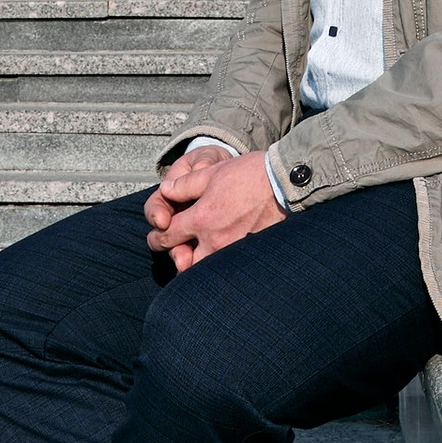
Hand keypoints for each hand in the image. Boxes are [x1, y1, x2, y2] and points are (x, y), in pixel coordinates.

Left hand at [143, 146, 284, 270]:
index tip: (157, 237)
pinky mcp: (250, 254)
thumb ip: (184, 185)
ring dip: (199, 264)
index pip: (168, 237)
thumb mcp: (212, 172)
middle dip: (178, 258)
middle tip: (178, 250)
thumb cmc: (249, 174)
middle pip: (185, 264)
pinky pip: (228, 268)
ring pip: (207, 270)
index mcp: (203, 218)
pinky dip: (219, 265)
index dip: (157, 238)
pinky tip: (221, 254)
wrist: (284, 184)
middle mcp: (216, 240)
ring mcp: (234, 251)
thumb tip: (165, 191)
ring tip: (199, 253)